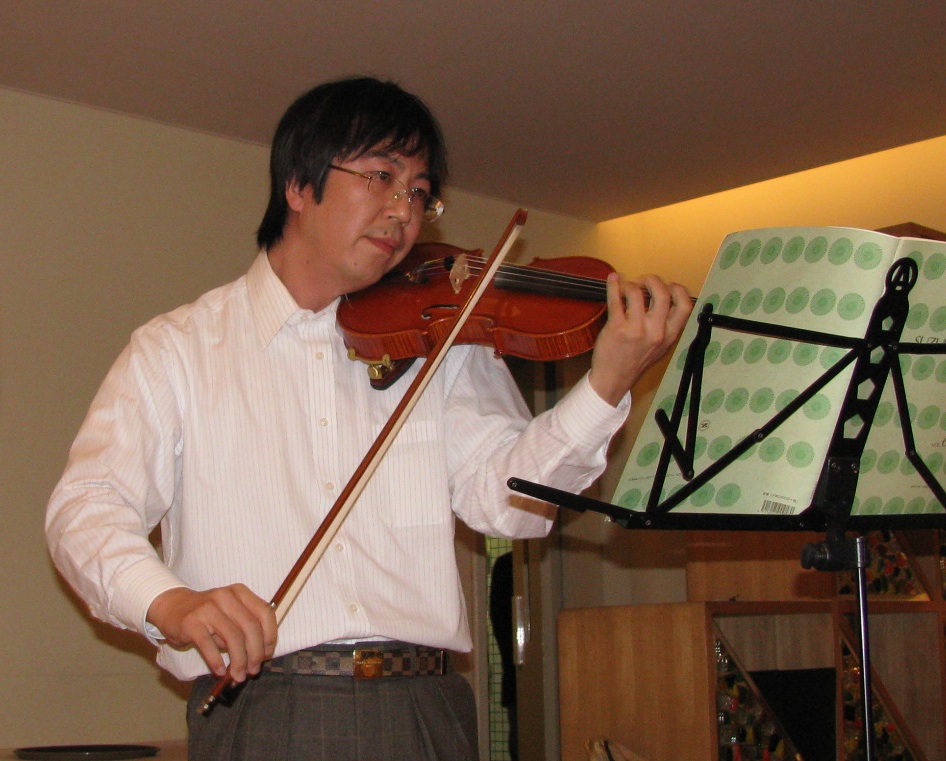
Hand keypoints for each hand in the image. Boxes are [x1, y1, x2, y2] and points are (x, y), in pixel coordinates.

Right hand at [146, 585, 276, 681]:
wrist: (172, 606)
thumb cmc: (207, 614)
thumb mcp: (230, 612)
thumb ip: (245, 627)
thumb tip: (260, 656)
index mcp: (240, 592)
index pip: (265, 613)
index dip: (270, 637)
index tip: (268, 655)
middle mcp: (226, 597)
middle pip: (251, 627)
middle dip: (256, 653)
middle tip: (254, 670)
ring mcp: (208, 608)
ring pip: (233, 637)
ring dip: (239, 661)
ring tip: (239, 675)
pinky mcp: (192, 622)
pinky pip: (209, 645)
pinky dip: (216, 661)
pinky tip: (220, 671)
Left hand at [588, 273, 692, 405]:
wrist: (614, 379)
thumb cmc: (636, 361)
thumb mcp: (660, 347)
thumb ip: (666, 325)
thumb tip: (666, 296)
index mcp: (670, 335)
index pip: (685, 306)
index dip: (678, 289)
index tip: (668, 286)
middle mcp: (656, 332)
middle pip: (662, 293)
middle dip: (652, 279)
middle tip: (643, 281)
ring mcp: (635, 329)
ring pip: (636, 293)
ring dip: (630, 284)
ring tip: (626, 288)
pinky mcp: (616, 328)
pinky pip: (615, 299)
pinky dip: (613, 285)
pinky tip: (613, 279)